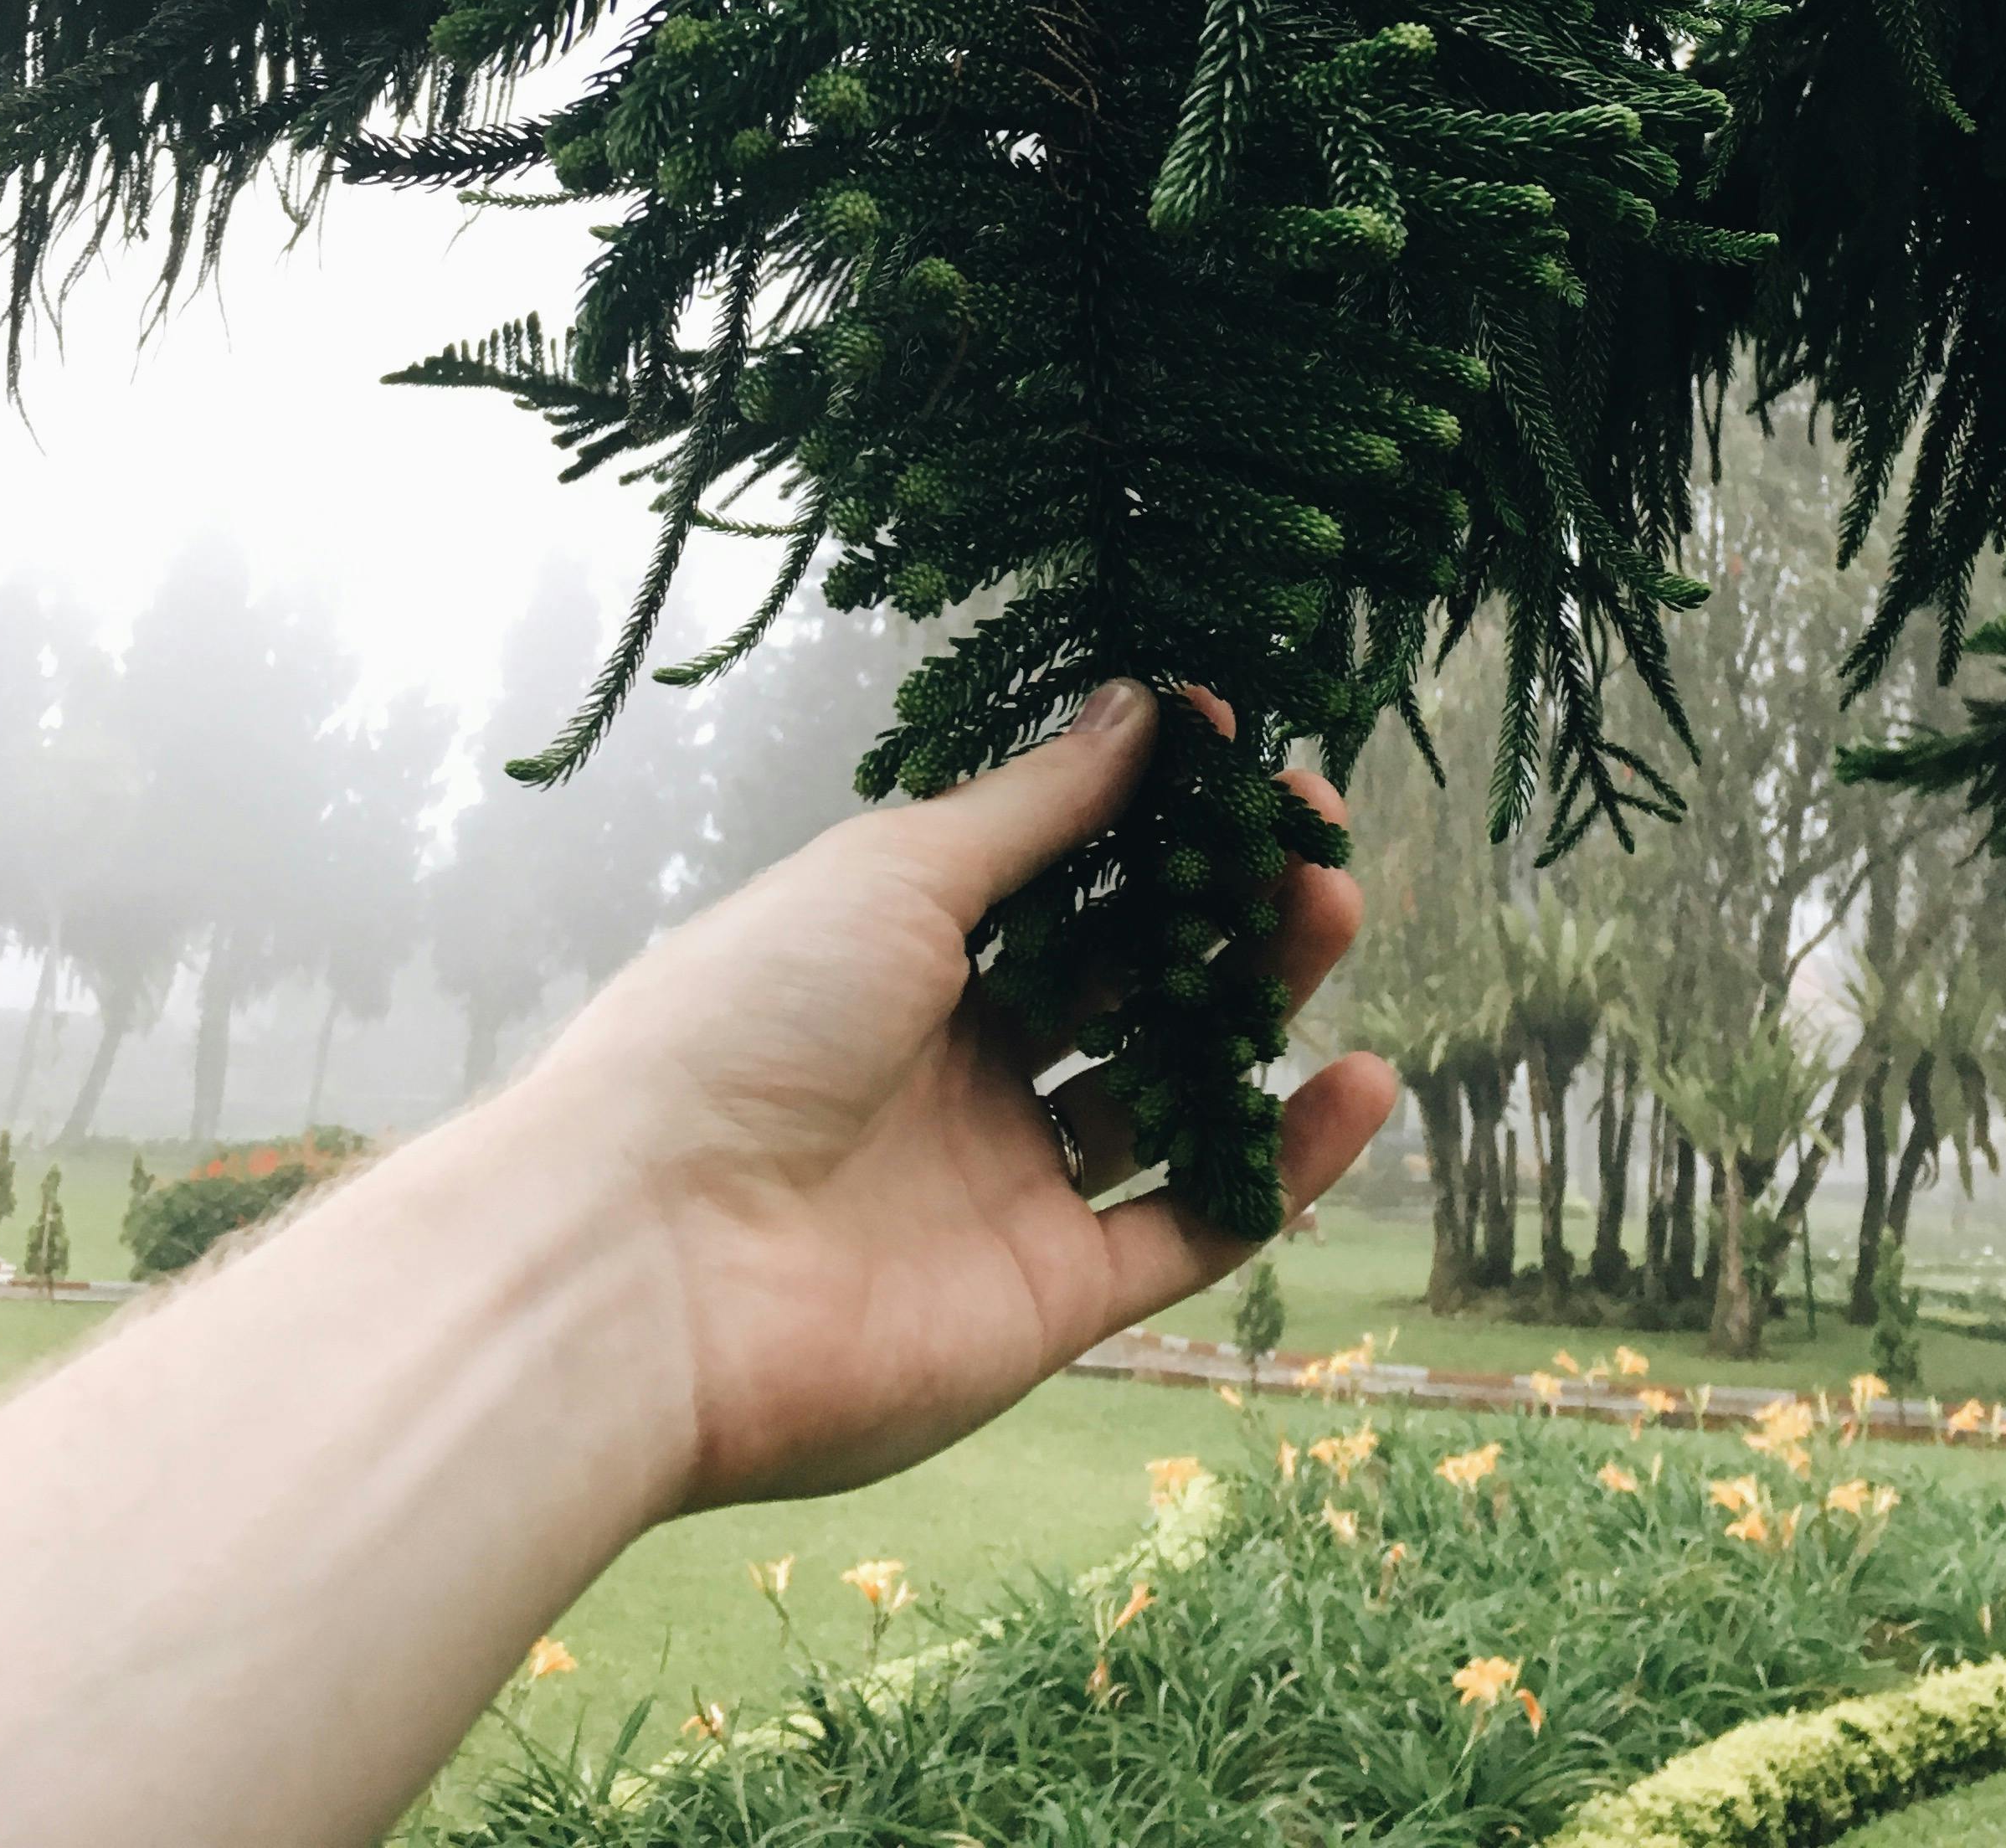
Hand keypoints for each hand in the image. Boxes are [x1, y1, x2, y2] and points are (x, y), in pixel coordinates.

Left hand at [531, 682, 1396, 1507]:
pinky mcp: (1047, 1298)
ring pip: (1169, 1089)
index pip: (1058, 873)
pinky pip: (1192, 1226)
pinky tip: (1358, 1083)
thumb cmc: (745, 1022)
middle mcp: (954, 1067)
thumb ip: (1038, 807)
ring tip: (1335, 912)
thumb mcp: (895, 871)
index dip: (1149, 814)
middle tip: (1315, 837)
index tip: (1241, 747)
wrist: (647, 1262)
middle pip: (1125, 975)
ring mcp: (1004, 1183)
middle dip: (1222, 901)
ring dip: (1259, 1004)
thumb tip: (1146, 706)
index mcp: (898, 957)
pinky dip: (1280, 1164)